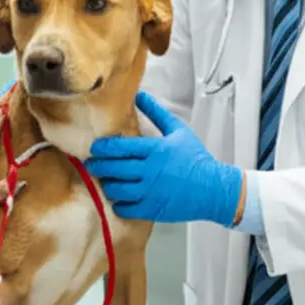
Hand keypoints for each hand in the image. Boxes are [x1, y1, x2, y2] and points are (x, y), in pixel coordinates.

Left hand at [86, 92, 242, 225]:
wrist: (213, 189)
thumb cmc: (195, 158)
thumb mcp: (178, 130)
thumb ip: (157, 112)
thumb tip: (139, 95)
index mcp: (156, 150)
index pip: (121, 147)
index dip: (103, 148)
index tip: (95, 148)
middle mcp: (150, 171)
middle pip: (114, 169)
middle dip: (98, 166)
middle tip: (91, 164)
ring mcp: (151, 192)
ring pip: (117, 190)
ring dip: (107, 185)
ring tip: (105, 181)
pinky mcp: (153, 209)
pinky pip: (126, 209)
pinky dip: (118, 204)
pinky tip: (119, 198)